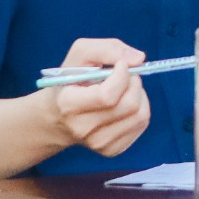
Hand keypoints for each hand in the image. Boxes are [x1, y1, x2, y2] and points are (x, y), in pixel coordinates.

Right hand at [47, 38, 150, 156]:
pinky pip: (141, 125)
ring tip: (126, 88)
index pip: (108, 95)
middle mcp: (82, 129)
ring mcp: (97, 143)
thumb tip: (139, 59)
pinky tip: (125, 103)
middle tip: (126, 74)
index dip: (122, 75)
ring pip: (140, 115)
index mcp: (68, 106)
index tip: (120, 64)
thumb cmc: (71, 80)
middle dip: (134, 82)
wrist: (57, 116)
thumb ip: (108, 48)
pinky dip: (140, 108)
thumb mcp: (80, 54)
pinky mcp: (111, 149)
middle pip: (129, 105)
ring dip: (140, 94)